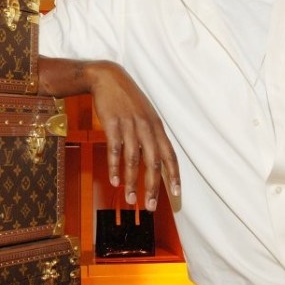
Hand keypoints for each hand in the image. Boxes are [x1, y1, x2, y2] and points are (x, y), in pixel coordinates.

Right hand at [88, 61, 179, 211]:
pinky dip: (115, 167)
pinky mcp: (112, 124)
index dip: (174, 176)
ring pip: (133, 159)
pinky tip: (114, 181)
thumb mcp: (145, 114)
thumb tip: (156, 159)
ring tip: (131, 200)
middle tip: (150, 206)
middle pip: (153, 161)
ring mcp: (129, 125)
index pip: (170, 155)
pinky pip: (115, 149)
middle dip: (153, 186)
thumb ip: (151, 135)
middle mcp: (146, 127)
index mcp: (156, 126)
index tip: (176, 195)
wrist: (107, 78)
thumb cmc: (127, 99)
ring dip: (132, 181)